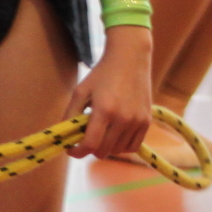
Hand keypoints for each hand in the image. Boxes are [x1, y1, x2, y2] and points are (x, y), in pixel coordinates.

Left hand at [64, 25, 153, 158]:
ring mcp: (137, 121)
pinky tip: (114, 135)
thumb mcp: (81, 90)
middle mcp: (123, 119)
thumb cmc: (101, 74)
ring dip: (106, 147)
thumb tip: (64, 136)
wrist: (130, 59)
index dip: (77, 152)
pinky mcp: (146, 122)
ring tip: (100, 132)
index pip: (90, 144)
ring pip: (117, 151)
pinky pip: (133, 147)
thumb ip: (71, 114)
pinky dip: (121, 147)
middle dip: (90, 148)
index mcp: (104, 110)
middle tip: (84, 138)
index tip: (70, 150)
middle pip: (103, 151)